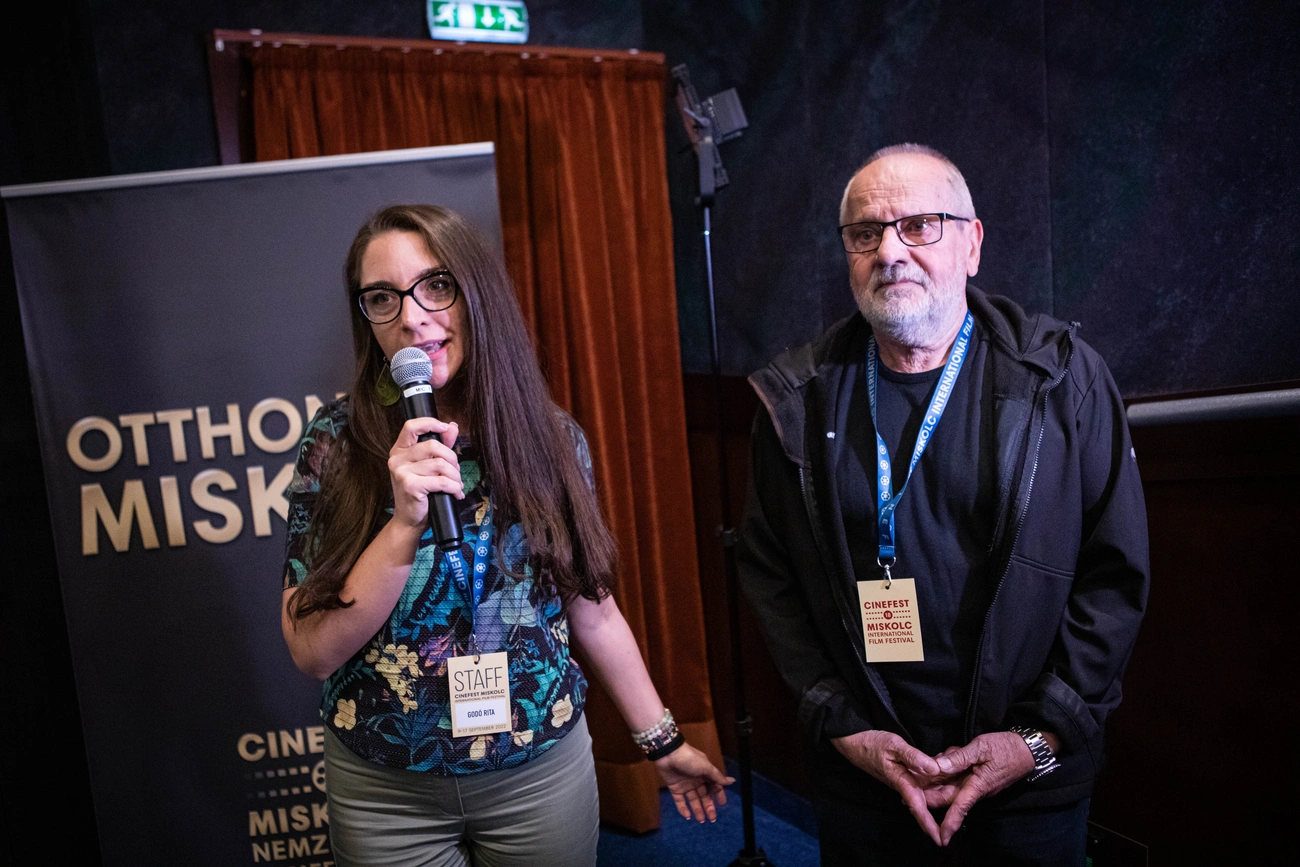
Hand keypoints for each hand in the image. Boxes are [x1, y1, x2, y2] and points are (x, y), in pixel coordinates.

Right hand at [388, 417, 461, 528]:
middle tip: (455, 472)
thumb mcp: (428, 466)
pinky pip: (441, 481)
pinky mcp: (410, 486)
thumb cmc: (419, 492)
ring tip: (456, 484)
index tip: (445, 427)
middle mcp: (397, 459)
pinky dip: (454, 487)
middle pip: (433, 445)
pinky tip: (456, 493)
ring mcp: (402, 472)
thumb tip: (452, 426)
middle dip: (452, 458)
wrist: (409, 520)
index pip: (411, 426)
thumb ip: (440, 445)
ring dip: (455, 476)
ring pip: (440, 464)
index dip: (430, 423)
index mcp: (399, 450)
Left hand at [653, 744, 734, 822]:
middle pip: (704, 796)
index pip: (714, 787)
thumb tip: (732, 781)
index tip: (722, 805)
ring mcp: (685, 785)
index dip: (718, 795)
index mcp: (705, 774)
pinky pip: (680, 800)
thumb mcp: (706, 767)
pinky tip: (688, 817)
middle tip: (712, 819)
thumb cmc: (690, 760)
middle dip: (708, 806)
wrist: (669, 754)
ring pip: (693, 800)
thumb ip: (718, 777)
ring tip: (701, 820)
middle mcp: (696, 780)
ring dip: (698, 810)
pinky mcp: (674, 788)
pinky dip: (683, 809)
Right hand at [831, 730, 944, 845]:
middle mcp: (904, 785)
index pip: (917, 808)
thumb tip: (935, 769)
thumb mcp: (894, 745)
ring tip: (955, 802)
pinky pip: (921, 784)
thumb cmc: (872, 744)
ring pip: (924, 795)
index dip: (928, 825)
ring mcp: (903, 781)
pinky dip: (934, 784)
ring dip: (938, 799)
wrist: (854, 742)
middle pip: (924, 806)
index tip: (939, 840)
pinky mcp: (903, 774)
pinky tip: (944, 779)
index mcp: (902, 782)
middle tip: (953, 827)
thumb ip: (914, 757)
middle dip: (937, 818)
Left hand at [930, 731, 1036, 844]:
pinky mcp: (976, 778)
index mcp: (978, 785)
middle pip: (947, 796)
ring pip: (950, 786)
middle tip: (907, 789)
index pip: (960, 807)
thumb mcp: (981, 747)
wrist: (1027, 749)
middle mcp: (976, 789)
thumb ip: (959, 757)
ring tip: (920, 769)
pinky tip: (945, 756)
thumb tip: (938, 766)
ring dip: (937, 779)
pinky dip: (948, 768)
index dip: (949, 822)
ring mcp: (976, 784)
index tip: (940, 837)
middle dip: (928, 795)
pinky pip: (957, 777)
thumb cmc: (1005, 747)